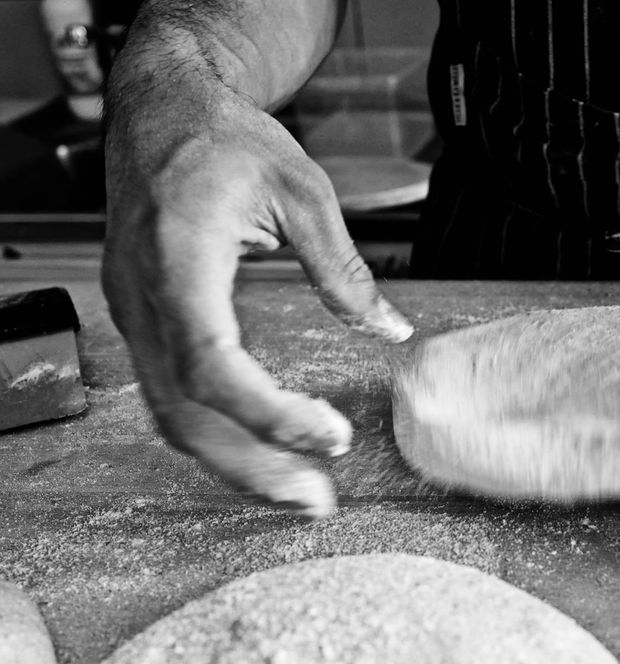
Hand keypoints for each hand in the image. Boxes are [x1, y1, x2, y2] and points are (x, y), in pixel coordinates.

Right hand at [102, 77, 412, 517]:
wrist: (159, 110)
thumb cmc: (224, 138)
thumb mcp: (302, 191)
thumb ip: (345, 269)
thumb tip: (391, 330)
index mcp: (179, 259)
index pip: (213, 365)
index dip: (269, 414)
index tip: (329, 436)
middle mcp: (143, 297)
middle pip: (185, 411)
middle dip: (251, 466)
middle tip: (316, 501)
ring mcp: (132, 314)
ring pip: (170, 414)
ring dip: (232, 462)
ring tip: (297, 491)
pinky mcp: (140, 322)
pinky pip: (168, 394)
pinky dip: (214, 433)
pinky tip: (258, 451)